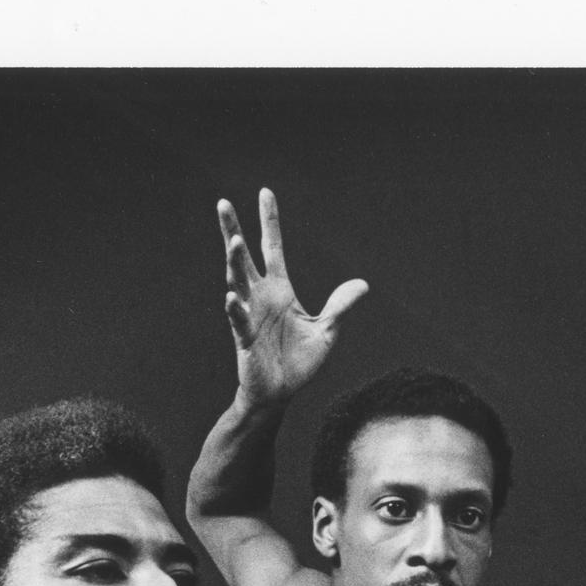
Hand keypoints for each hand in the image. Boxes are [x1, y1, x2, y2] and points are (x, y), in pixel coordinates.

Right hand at [219, 187, 367, 407]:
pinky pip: (239, 320)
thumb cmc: (299, 362)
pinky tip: (232, 296)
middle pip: (245, 258)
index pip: (273, 247)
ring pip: (238, 282)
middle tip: (223, 203)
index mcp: (280, 290)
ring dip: (234, 263)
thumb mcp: (326, 331)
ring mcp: (250, 316)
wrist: (280, 393)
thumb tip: (362, 284)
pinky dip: (236, 309)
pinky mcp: (245, 339)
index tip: (265, 192)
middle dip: (233, 230)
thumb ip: (340, 306)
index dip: (270, 221)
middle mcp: (261, 297)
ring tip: (234, 240)